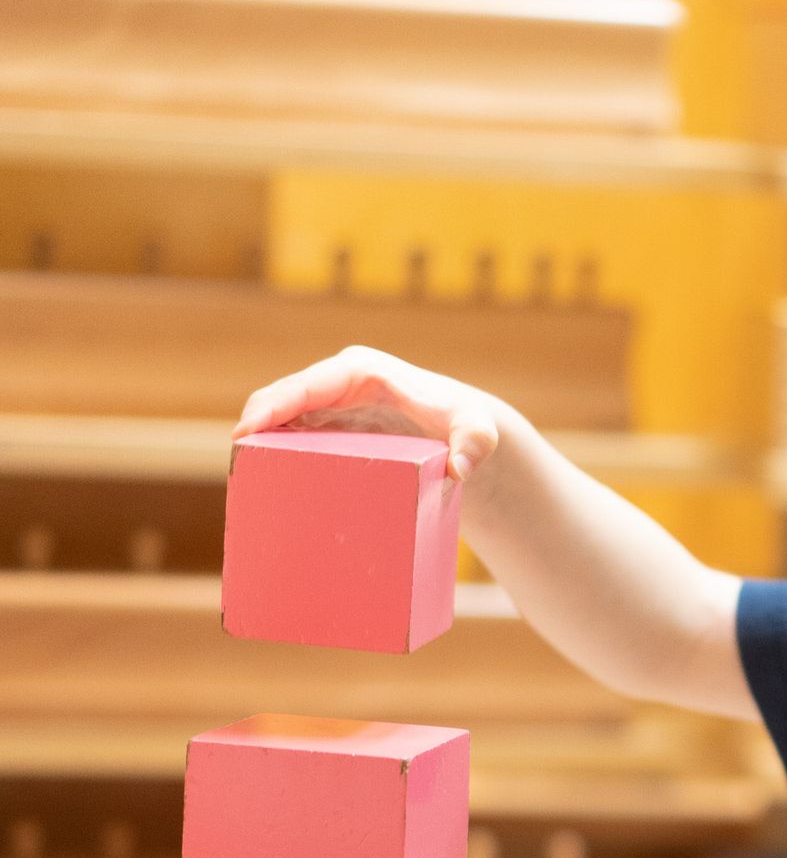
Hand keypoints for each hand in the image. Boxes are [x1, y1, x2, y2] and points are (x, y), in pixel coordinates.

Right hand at [233, 345, 503, 484]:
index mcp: (362, 372)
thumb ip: (476, 443)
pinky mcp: (325, 427)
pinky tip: (260, 486)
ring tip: (242, 480)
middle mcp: (337, 383)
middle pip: (282, 399)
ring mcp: (328, 405)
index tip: (248, 429)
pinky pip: (289, 437)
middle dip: (254, 425)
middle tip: (237, 464)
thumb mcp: (478, 431)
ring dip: (257, 445)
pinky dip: (271, 455)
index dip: (275, 403)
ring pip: (279, 419)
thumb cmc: (464, 423)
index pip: (309, 383)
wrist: (460, 433)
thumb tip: (458, 470)